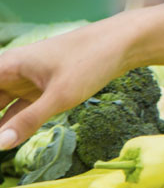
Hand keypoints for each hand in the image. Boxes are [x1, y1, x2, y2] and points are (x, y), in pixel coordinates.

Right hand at [0, 21, 131, 149]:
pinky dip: (12, 124)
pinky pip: (19, 109)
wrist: (126, 42)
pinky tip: (7, 141)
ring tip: (0, 145)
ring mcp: (28, 80)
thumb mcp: (60, 95)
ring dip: (0, 126)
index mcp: (8, 65)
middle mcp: (12, 71)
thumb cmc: (92, 60)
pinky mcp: (44, 88)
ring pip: (1, 107)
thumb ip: (28, 121)